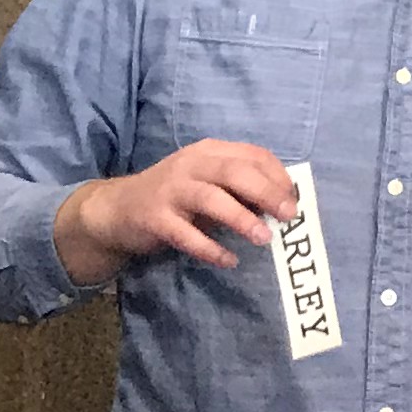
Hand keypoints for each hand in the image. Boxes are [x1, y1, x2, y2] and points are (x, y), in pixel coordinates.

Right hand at [56, 140, 298, 287]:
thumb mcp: (208, 183)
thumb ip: (240, 189)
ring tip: (265, 239)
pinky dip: (210, 248)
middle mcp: (190, 165)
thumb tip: (283, 205)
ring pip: (211, 199)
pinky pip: (185, 234)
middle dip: (267, 192)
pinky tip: (229, 260)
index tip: (294, 200)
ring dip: (241, 218)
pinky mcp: (154, 217)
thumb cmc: (175, 196)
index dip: (278, 176)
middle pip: (235, 172)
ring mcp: (170, 190)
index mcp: (209, 152)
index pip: (253, 155)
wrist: (116, 209)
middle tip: (289, 216)